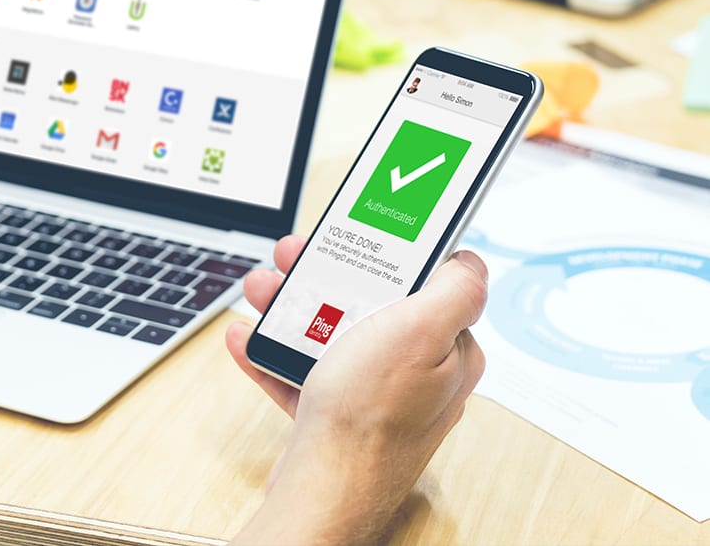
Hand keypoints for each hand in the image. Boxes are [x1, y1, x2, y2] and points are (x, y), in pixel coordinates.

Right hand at [227, 236, 487, 545]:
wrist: (323, 487)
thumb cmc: (371, 417)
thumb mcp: (420, 333)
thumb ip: (455, 291)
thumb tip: (471, 261)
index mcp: (446, 351)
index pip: (425, 285)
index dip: (388, 255)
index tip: (357, 235)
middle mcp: (414, 373)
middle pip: (369, 304)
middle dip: (325, 277)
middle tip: (293, 257)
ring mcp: (373, 396)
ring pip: (330, 332)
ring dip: (290, 306)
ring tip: (263, 291)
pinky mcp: (337, 415)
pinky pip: (302, 370)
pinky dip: (274, 351)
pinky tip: (251, 338)